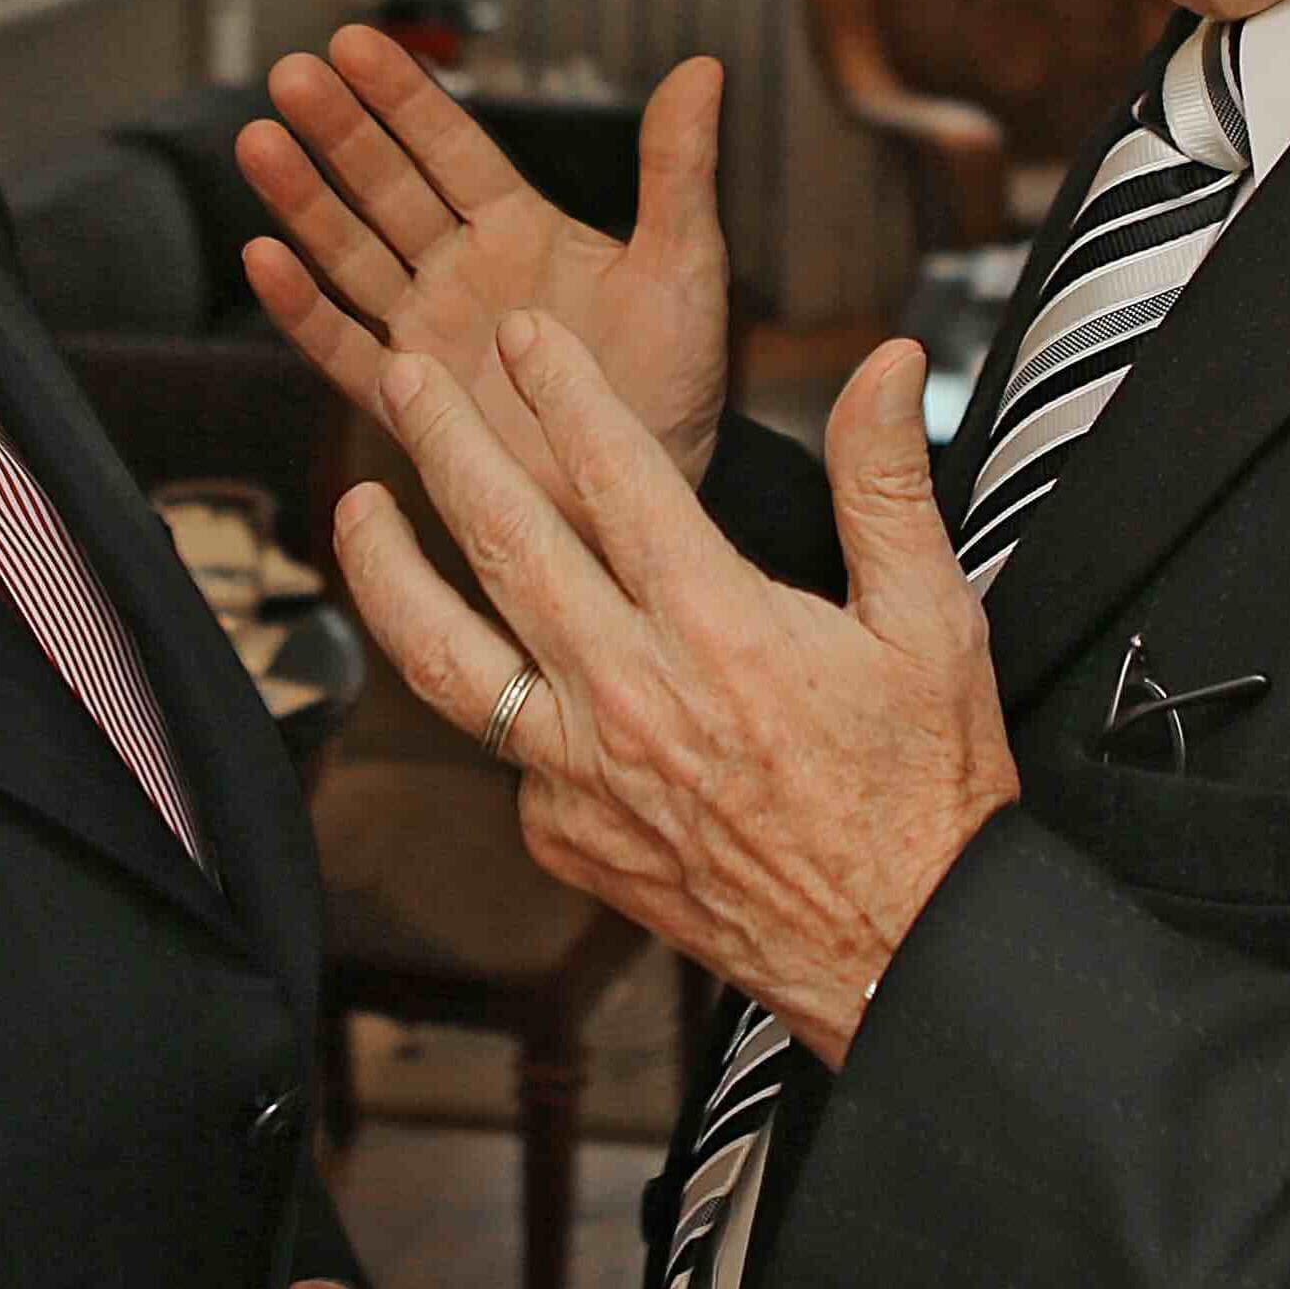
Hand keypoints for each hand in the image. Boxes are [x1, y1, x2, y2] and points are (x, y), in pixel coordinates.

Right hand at [239, 27, 730, 494]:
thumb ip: (678, 170)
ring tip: (260, 143)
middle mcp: (461, 271)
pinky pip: (343, 348)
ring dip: (304, 201)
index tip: (353, 43)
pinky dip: (302, 307)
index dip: (403, 96)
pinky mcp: (408, 402)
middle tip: (293, 76)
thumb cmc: (675, 384)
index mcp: (520, 228)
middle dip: (339, 131)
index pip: (450, 147)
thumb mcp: (686, 267)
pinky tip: (264, 260)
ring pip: (351, 253)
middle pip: (386, 187)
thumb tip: (702, 71)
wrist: (651, 499)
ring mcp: (427, 332)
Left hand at [339, 316, 1018, 1065]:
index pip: (614, 476)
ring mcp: (582, 775)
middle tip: (403, 373)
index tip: (522, 335)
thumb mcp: (933, 621)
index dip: (560, 391)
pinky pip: (502, 753)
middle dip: (444, 444)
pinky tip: (470, 653)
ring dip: (387, 573)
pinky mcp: (566, 837)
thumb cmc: (925, 787)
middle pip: (504, 542)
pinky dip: (482, 697)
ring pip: (448, 658)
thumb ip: (886, 484)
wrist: (903, 953)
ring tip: (356, 508)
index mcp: (717, 626)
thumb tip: (888, 361)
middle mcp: (630, 694)